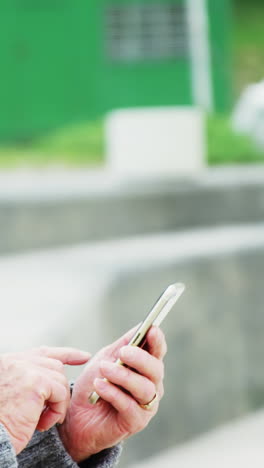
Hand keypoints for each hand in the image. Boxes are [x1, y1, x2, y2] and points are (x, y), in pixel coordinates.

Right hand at [0, 346, 89, 453]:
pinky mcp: (36, 383)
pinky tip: (44, 424)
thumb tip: (53, 379)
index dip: (66, 354)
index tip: (84, 356)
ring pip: (59, 379)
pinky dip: (57, 410)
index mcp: (9, 362)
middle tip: (57, 411)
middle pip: (55, 365)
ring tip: (45, 421)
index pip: (42, 352)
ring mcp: (26, 369)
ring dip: (58, 403)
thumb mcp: (11, 393)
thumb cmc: (0, 423)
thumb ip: (27, 379)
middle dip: (62, 386)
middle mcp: (16, 361)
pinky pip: (60, 393)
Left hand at [58, 326, 166, 462]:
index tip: (151, 329)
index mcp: (146, 368)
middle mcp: (152, 386)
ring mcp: (146, 405)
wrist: (76, 416)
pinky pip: (129, 405)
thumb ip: (122, 345)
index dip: (157, 340)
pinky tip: (99, 385)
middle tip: (123, 352)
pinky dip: (112, 393)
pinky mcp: (135, 422)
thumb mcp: (105, 358)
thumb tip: (140, 326)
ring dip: (123, 376)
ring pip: (144, 388)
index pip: (158, 352)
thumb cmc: (94, 384)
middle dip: (140, 359)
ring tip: (104, 369)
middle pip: (156, 369)